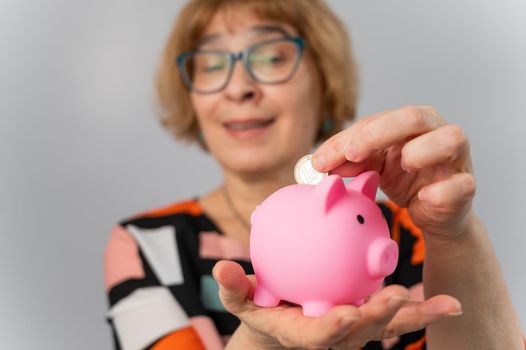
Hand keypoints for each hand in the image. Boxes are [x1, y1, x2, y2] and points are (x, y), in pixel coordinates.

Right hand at [214, 260, 460, 348]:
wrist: (281, 321)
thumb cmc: (261, 308)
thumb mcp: (242, 299)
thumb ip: (234, 287)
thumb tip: (221, 268)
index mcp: (305, 334)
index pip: (319, 336)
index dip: (333, 328)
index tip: (346, 314)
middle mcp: (335, 335)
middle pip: (360, 331)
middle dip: (379, 319)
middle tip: (396, 298)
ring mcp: (355, 329)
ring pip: (385, 325)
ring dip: (412, 317)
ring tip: (443, 305)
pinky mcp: (366, 317)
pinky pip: (395, 314)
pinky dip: (419, 309)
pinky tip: (445, 301)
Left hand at [313, 106, 475, 239]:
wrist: (433, 212)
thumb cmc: (405, 179)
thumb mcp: (373, 166)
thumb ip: (350, 160)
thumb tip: (319, 163)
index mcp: (409, 122)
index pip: (376, 121)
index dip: (347, 138)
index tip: (321, 160)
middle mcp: (436, 131)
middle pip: (413, 117)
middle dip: (378, 133)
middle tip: (352, 153)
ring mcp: (456, 158)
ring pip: (451, 138)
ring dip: (422, 150)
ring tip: (403, 164)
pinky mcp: (466, 186)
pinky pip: (462, 185)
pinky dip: (441, 191)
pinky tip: (423, 198)